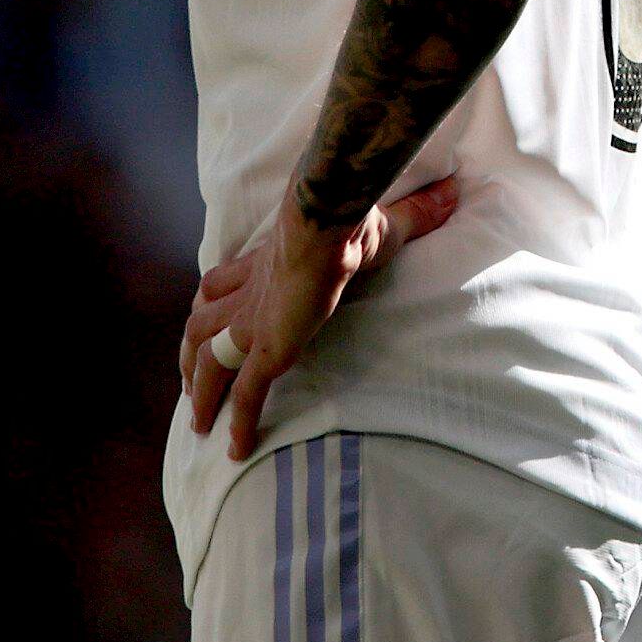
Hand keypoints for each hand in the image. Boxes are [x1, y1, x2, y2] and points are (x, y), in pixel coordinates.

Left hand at [177, 179, 461, 460]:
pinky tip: (235, 449)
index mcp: (265, 264)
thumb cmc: (348, 219)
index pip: (220, 284)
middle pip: (200, 324)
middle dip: (191, 352)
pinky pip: (245, 394)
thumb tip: (450, 192)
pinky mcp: (266, 349)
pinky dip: (238, 422)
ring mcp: (253, 324)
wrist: (328, 224)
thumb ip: (412, 213)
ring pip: (207, 361)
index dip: (210, 302)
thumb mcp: (381, 220)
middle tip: (190, 379)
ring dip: (200, 391)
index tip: (206, 316)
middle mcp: (248, 295)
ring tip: (200, 423)